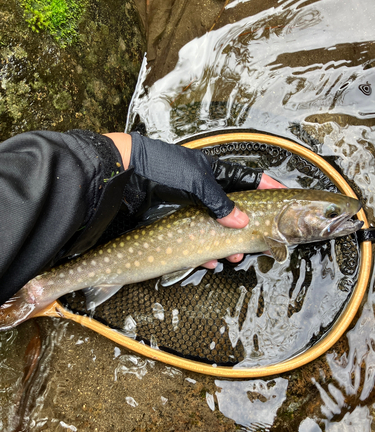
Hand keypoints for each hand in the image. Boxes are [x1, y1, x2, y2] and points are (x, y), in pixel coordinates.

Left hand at [105, 133, 285, 267]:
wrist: (120, 179)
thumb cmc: (158, 169)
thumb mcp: (194, 180)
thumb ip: (220, 201)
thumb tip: (242, 222)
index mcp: (212, 173)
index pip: (247, 179)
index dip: (266, 188)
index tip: (283, 199)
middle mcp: (204, 191)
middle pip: (234, 211)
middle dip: (247, 228)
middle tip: (258, 242)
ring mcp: (189, 208)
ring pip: (216, 229)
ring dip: (226, 244)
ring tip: (233, 256)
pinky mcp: (174, 223)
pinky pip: (195, 241)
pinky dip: (203, 253)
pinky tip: (207, 262)